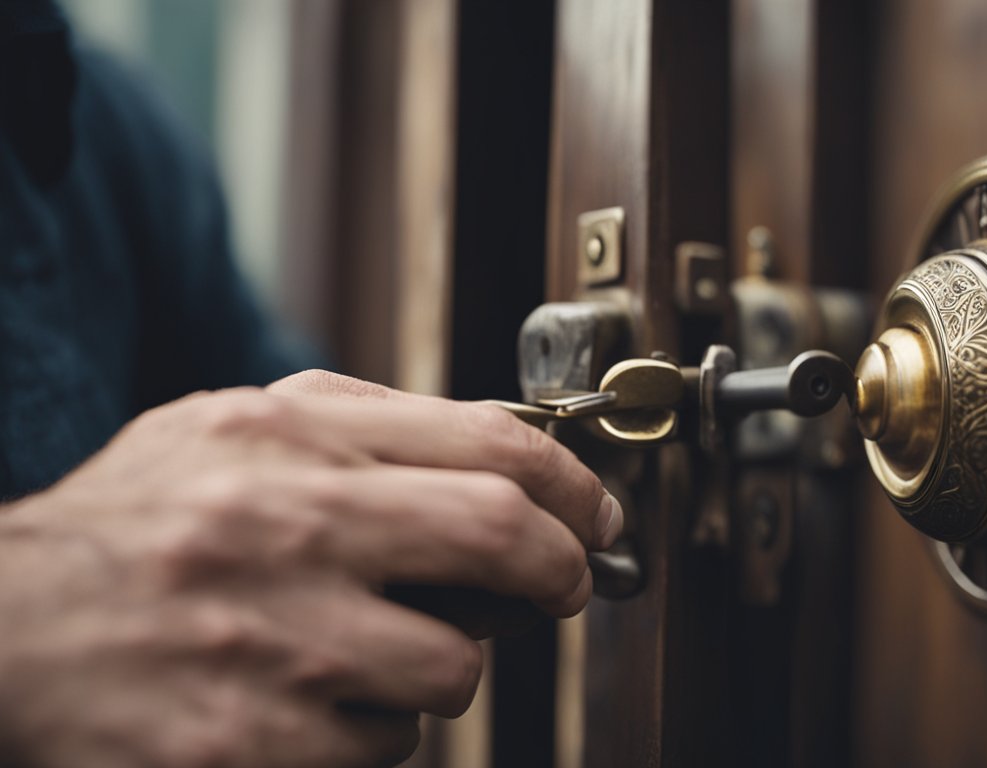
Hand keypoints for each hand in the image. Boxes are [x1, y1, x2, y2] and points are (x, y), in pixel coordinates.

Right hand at [0, 370, 620, 767]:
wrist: (1, 630)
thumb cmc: (132, 526)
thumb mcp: (230, 429)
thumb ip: (358, 426)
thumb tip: (495, 451)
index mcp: (291, 441)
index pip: (492, 445)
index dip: (573, 484)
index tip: (594, 515)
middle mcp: (288, 530)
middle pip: (502, 540)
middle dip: (558, 570)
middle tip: (561, 586)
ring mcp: (275, 644)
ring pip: (450, 672)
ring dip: (438, 671)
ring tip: (362, 654)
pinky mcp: (255, 745)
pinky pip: (380, 747)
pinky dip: (365, 731)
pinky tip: (301, 704)